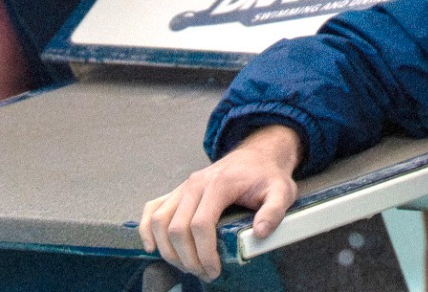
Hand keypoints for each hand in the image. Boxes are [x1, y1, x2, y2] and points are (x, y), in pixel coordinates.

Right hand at [140, 125, 303, 280]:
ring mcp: (183, 187)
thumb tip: (260, 232)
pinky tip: (152, 247)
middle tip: (204, 273)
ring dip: (168, 250)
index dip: (204, 253)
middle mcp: (195, 184)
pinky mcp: (178, 191)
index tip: (214, 269)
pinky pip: (152, 208)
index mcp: (219, 184)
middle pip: (177, 227)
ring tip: (187, 266)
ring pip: (160, 221)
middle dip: (187, 258)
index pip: (201, 224)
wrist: (256, 156)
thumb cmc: (266, 175)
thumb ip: (273, 212)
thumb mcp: (281, 191)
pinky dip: (147, 229)